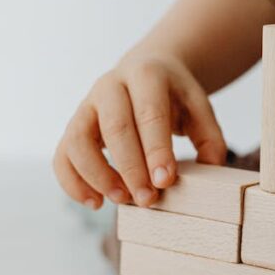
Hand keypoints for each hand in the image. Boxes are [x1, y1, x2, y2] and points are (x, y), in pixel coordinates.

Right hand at [53, 53, 226, 208]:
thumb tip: (211, 168)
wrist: (146, 71)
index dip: (156, 149)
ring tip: (122, 200)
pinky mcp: (73, 127)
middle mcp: (110, 86)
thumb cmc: (174, 96)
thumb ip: (209, 135)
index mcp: (146, 75)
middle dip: (131, 168)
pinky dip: (73, 182)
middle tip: (148, 199)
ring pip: (78, 140)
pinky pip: (62, 155)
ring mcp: (86, 105)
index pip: (149, 113)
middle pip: (114, 127)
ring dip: (97, 175)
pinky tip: (95, 202)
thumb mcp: (198, 105)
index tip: (165, 181)